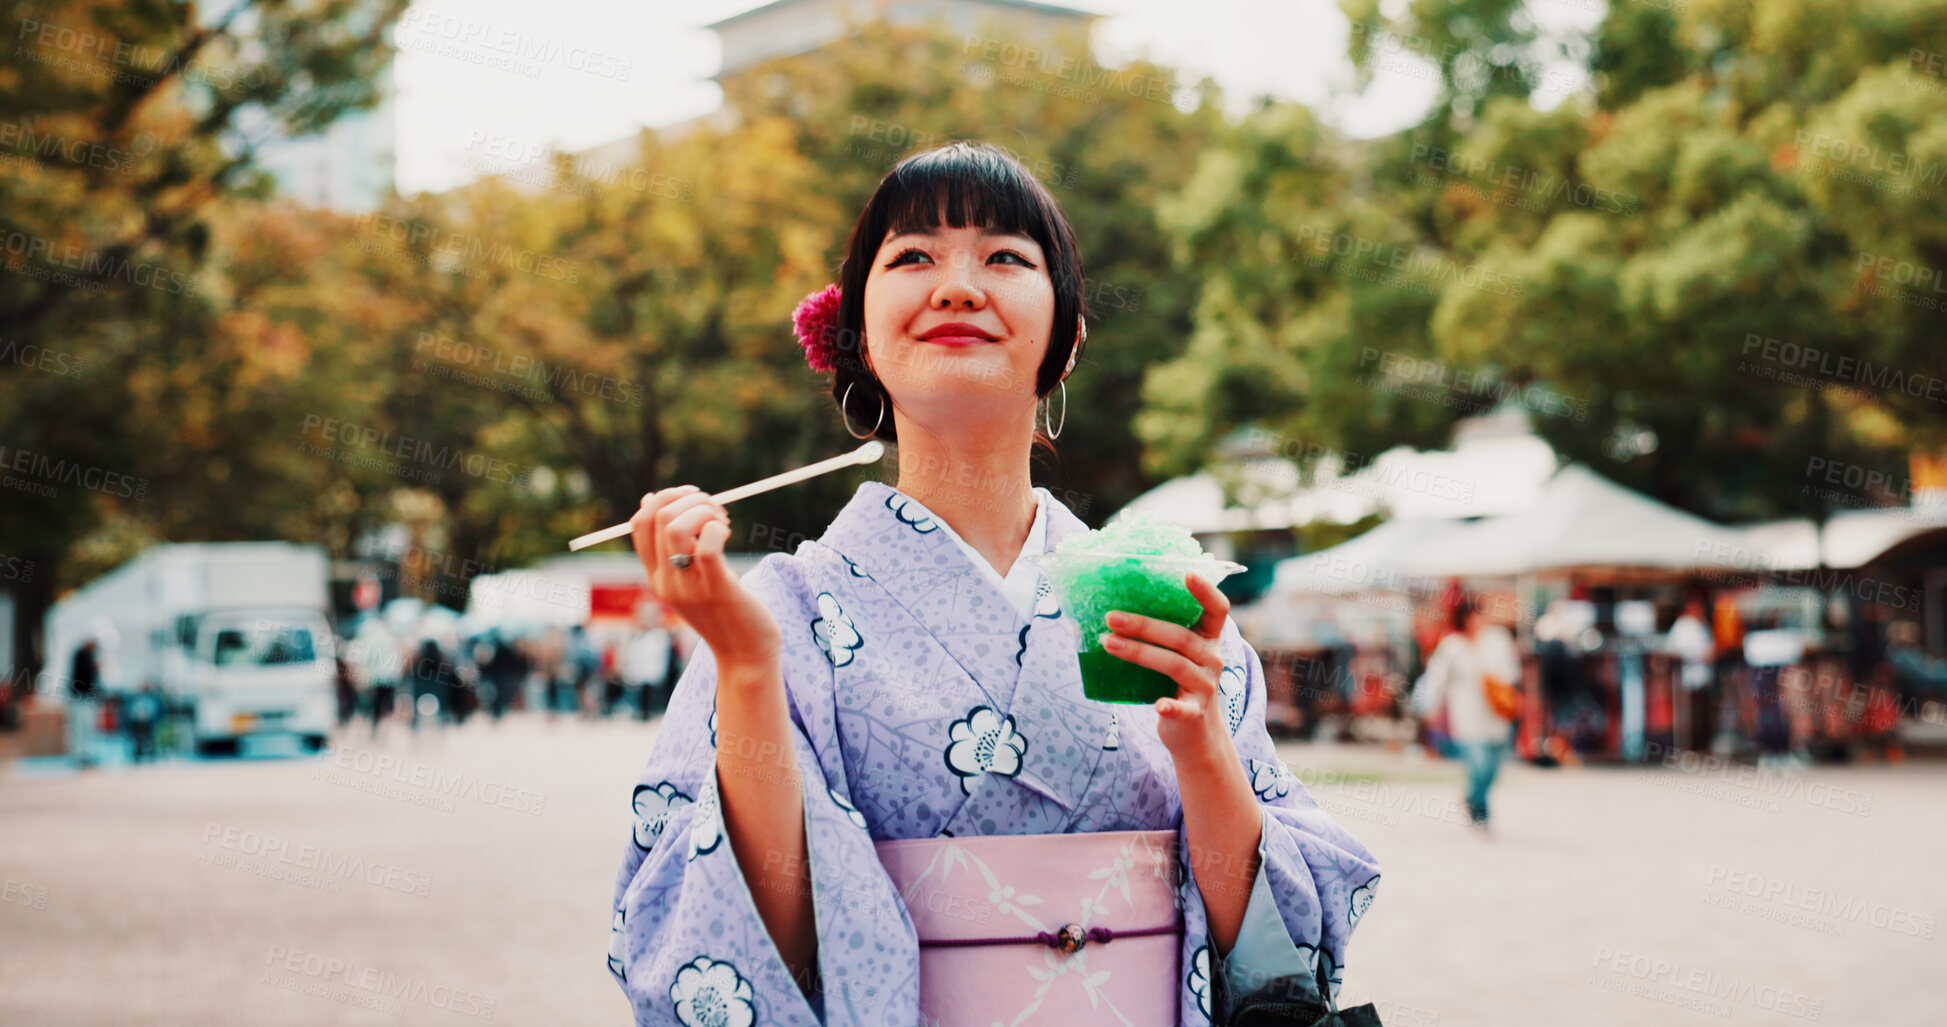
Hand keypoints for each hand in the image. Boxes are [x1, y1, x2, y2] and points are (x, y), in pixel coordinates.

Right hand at [629, 485, 781, 674]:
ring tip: (722, 520)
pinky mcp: (717, 589)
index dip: (663, 498)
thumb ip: (671, 547)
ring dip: (702, 510)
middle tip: (715, 509)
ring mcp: (689, 587)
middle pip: (658, 519)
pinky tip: (727, 532)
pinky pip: (707, 547)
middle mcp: (666, 582)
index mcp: (656, 577)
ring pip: (675, 528)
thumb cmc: (724, 611)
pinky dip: (716, 529)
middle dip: (689, 499)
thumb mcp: (690, 578)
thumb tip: (648, 498)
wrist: (745, 656)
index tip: (691, 497)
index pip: (639, 524)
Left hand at [1098, 572, 1233, 768]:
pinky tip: (1157, 705)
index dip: (1205, 591)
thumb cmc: (1177, 684)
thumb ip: (1157, 636)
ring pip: (1174, 664)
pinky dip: (1170, 706)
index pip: (1217, 610)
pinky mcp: (1194, 713)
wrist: (1195, 734)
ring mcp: (1205, 687)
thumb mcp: (1176, 656)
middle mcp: (1212, 659)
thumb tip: (1105, 614)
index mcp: (1209, 639)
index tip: (1187, 573)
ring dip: (1139, 653)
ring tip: (1107, 643)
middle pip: (1180, 637)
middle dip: (1144, 625)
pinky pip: (1182, 708)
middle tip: (1110, 617)